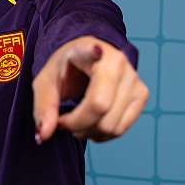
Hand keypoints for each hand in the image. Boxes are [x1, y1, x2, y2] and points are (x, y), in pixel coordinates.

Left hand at [32, 36, 148, 142]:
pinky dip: (102, 135)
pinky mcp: (141, 94)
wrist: (87, 62)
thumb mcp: (45, 83)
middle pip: (99, 107)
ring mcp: (133, 78)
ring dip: (87, 132)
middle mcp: (118, 61)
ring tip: (76, 122)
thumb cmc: (67, 69)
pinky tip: (91, 124)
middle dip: (76, 125)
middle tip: (63, 121)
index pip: (94, 52)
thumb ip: (43, 107)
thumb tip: (43, 134)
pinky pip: (121, 129)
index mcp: (90, 49)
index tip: (95, 50)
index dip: (94, 52)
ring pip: (111, 125)